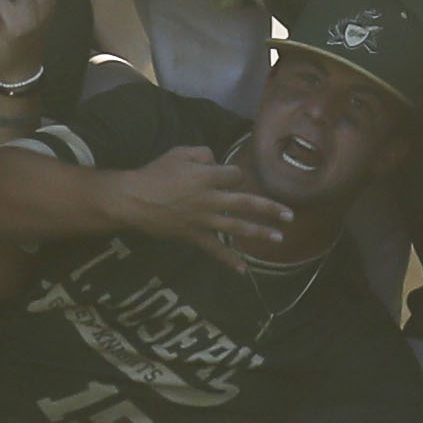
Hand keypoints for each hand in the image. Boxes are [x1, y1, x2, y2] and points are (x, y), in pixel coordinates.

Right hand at [111, 146, 303, 266]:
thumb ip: (202, 153)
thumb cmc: (155, 173)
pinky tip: (242, 269)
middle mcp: (211, 198)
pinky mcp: (194, 236)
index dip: (236, 175)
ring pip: (237, 227)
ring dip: (260, 233)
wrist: (133, 200)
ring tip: (279, 238)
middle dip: (270, 209)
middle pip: (247, 202)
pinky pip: (214, 249)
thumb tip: (216, 161)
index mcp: (208, 176)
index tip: (232, 177)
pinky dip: (228, 259)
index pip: (236, 175)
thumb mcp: (178, 153)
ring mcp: (204, 220)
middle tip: (290, 215)